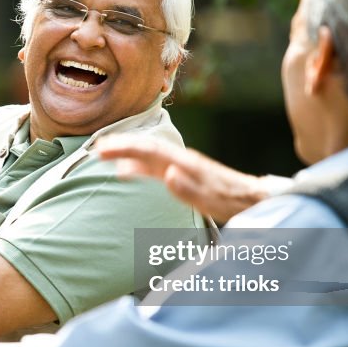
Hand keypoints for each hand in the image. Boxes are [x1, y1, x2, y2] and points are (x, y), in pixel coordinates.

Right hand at [96, 134, 268, 222]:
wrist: (251, 198)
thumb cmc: (232, 200)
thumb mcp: (212, 199)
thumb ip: (189, 188)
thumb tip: (168, 174)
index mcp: (185, 163)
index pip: (149, 150)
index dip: (124, 148)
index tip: (103, 149)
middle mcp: (181, 160)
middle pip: (146, 148)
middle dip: (121, 146)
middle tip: (96, 148)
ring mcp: (181, 167)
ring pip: (148, 156)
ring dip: (126, 153)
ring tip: (104, 155)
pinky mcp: (182, 175)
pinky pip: (154, 166)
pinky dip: (136, 165)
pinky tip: (126, 171)